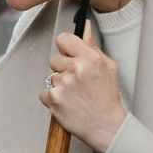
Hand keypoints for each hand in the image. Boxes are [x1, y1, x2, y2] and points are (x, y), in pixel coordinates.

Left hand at [40, 25, 126, 152]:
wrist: (106, 126)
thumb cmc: (107, 97)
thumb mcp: (107, 67)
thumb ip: (92, 46)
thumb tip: (85, 26)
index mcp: (89, 58)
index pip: (63, 39)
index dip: (65, 47)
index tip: (69, 55)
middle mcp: (75, 69)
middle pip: (54, 58)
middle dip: (62, 68)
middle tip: (76, 81)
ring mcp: (63, 84)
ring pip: (50, 76)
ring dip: (59, 85)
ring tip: (75, 94)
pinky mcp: (53, 99)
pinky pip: (44, 92)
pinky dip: (52, 98)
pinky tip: (67, 102)